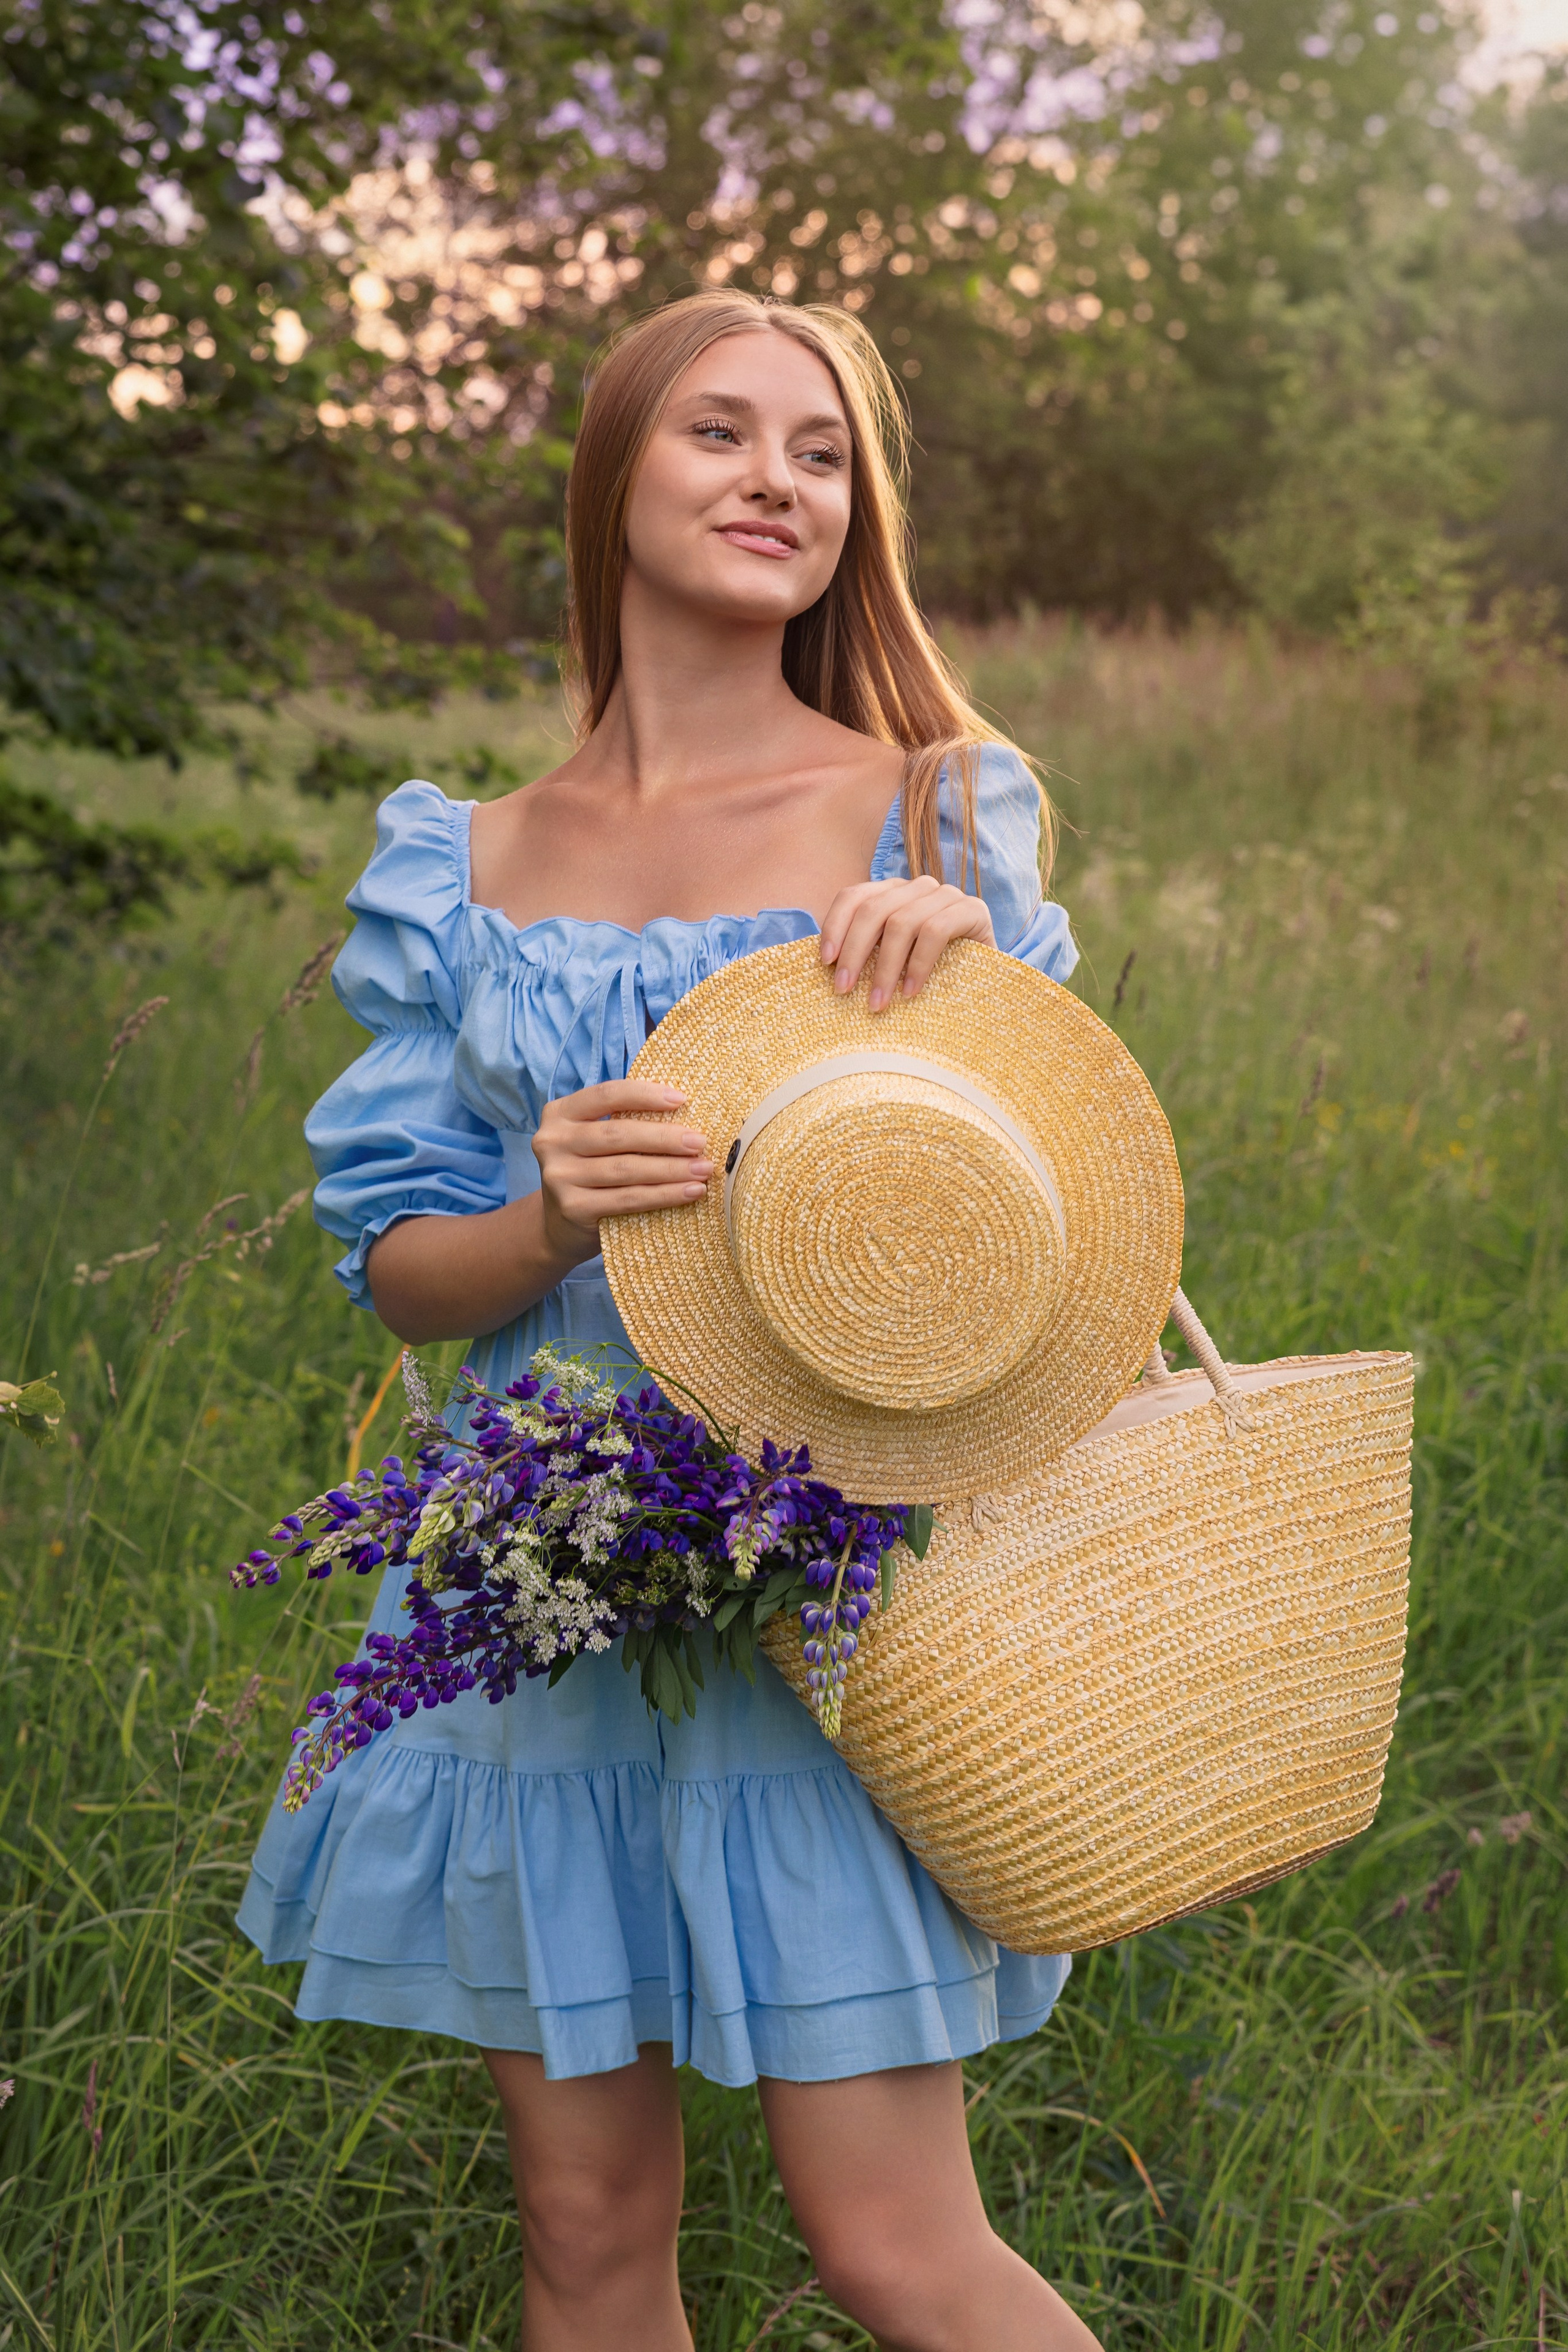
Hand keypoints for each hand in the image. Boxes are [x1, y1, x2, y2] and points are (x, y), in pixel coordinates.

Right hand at [532, 1079, 711, 1264]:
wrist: (559, 1225)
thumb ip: (624, 1120)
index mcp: (560, 1113)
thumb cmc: (591, 1170)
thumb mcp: (596, 1138)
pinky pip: (628, 1199)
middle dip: (665, 1138)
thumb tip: (685, 1107)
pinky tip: (691, 1191)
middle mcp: (552, 1141)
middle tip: (700, 1142)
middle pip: (618, 1134)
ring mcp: (559, 1177)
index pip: (607, 1095)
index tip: (682, 1100)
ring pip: (626, 1169)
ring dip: (671, 1169)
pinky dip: (664, 1195)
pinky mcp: (573, 1208)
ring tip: (703, 1169)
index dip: (645, 1095)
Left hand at [819, 877, 995, 1011]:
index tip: (826, 962)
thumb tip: (825, 967)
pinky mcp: (972, 909)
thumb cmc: (929, 975)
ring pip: (902, 922)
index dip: (835, 926)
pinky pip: (935, 931)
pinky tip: (910, 992)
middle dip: (854, 952)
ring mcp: (947, 894)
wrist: (986, 982)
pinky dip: (918, 964)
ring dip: (885, 967)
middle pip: (873, 909)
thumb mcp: (891, 960)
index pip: (853, 896)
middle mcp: (918, 887)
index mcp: (892, 892)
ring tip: (877, 1003)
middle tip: (843, 990)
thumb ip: (866, 952)